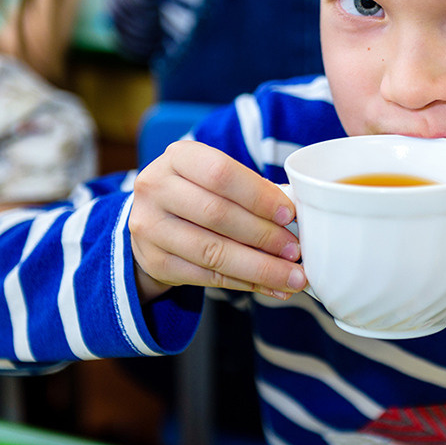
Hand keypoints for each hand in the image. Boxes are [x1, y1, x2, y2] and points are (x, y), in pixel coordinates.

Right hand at [129, 140, 305, 301]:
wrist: (153, 218)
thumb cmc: (199, 192)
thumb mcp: (215, 177)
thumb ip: (249, 189)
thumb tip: (294, 216)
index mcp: (178, 157)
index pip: (221, 173)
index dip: (258, 195)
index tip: (289, 214)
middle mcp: (157, 189)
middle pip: (217, 214)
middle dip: (263, 235)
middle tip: (295, 250)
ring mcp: (150, 227)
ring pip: (213, 252)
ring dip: (259, 267)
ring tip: (291, 276)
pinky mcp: (155, 261)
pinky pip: (206, 277)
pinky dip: (244, 283)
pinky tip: (270, 287)